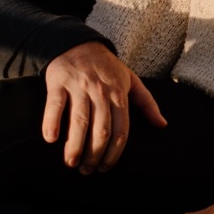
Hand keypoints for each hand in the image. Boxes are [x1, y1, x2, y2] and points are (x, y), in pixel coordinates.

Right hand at [42, 41, 165, 173]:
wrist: (78, 43)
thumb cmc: (106, 67)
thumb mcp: (131, 80)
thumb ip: (147, 103)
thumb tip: (162, 125)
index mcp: (119, 94)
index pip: (121, 131)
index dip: (114, 154)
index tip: (105, 168)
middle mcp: (100, 91)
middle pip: (100, 130)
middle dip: (94, 155)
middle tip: (86, 170)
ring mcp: (79, 86)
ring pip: (78, 121)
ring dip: (74, 146)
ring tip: (71, 163)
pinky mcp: (58, 82)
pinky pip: (55, 105)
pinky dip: (51, 122)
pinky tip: (50, 139)